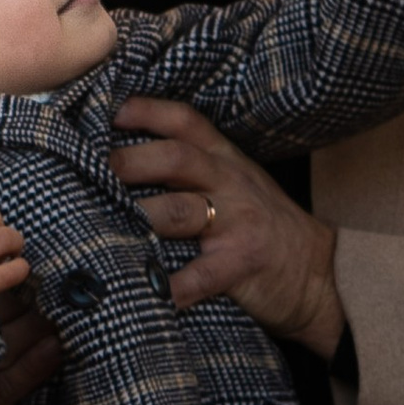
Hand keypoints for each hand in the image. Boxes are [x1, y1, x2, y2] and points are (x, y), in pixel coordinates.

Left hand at [110, 98, 344, 358]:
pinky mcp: (242, 265)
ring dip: (133, 220)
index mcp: (225, 159)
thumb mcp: (236, 184)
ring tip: (95, 229)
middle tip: (84, 174)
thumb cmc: (263, 226)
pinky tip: (138, 293)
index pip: (184, 122)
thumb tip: (120, 164)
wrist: (319, 274)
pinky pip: (196, 277)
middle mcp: (230, 183)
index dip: (145, 111)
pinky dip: (165, 288)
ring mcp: (237, 222)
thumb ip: (193, 170)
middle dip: (125, 164)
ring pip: (177, 212)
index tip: (107, 113)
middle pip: (173, 158)